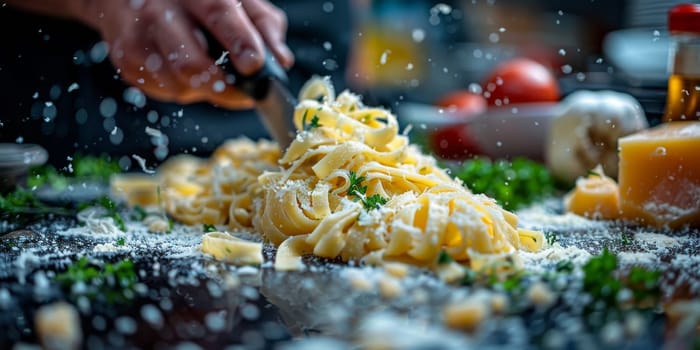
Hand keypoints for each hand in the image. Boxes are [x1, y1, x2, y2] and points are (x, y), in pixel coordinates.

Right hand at [77, 0, 293, 108]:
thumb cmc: (195, 0)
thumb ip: (263, 25)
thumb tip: (282, 60)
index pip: (220, 15)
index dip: (240, 42)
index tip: (255, 65)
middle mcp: (162, 11)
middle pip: (192, 64)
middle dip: (224, 87)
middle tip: (246, 94)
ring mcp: (140, 37)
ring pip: (179, 85)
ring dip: (204, 91)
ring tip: (212, 74)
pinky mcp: (127, 60)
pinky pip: (164, 92)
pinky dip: (183, 90)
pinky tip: (185, 71)